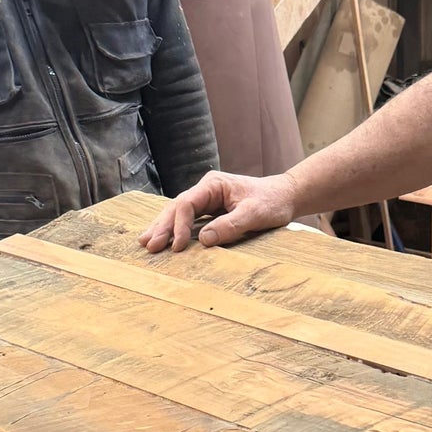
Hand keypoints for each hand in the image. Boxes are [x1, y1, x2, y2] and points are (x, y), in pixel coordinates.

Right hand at [139, 170, 297, 253]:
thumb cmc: (272, 202)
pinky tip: (162, 238)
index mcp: (213, 185)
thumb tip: (204, 240)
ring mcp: (207, 199)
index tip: (177, 246)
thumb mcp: (255, 214)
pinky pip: (188, 219)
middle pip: (176, 207)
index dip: (179, 225)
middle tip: (147, 245)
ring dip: (163, 227)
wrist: (286, 196)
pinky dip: (175, 229)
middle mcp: (206, 189)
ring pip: (178, 212)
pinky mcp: (210, 209)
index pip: (187, 203)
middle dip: (162, 226)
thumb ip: (230, 225)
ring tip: (145, 243)